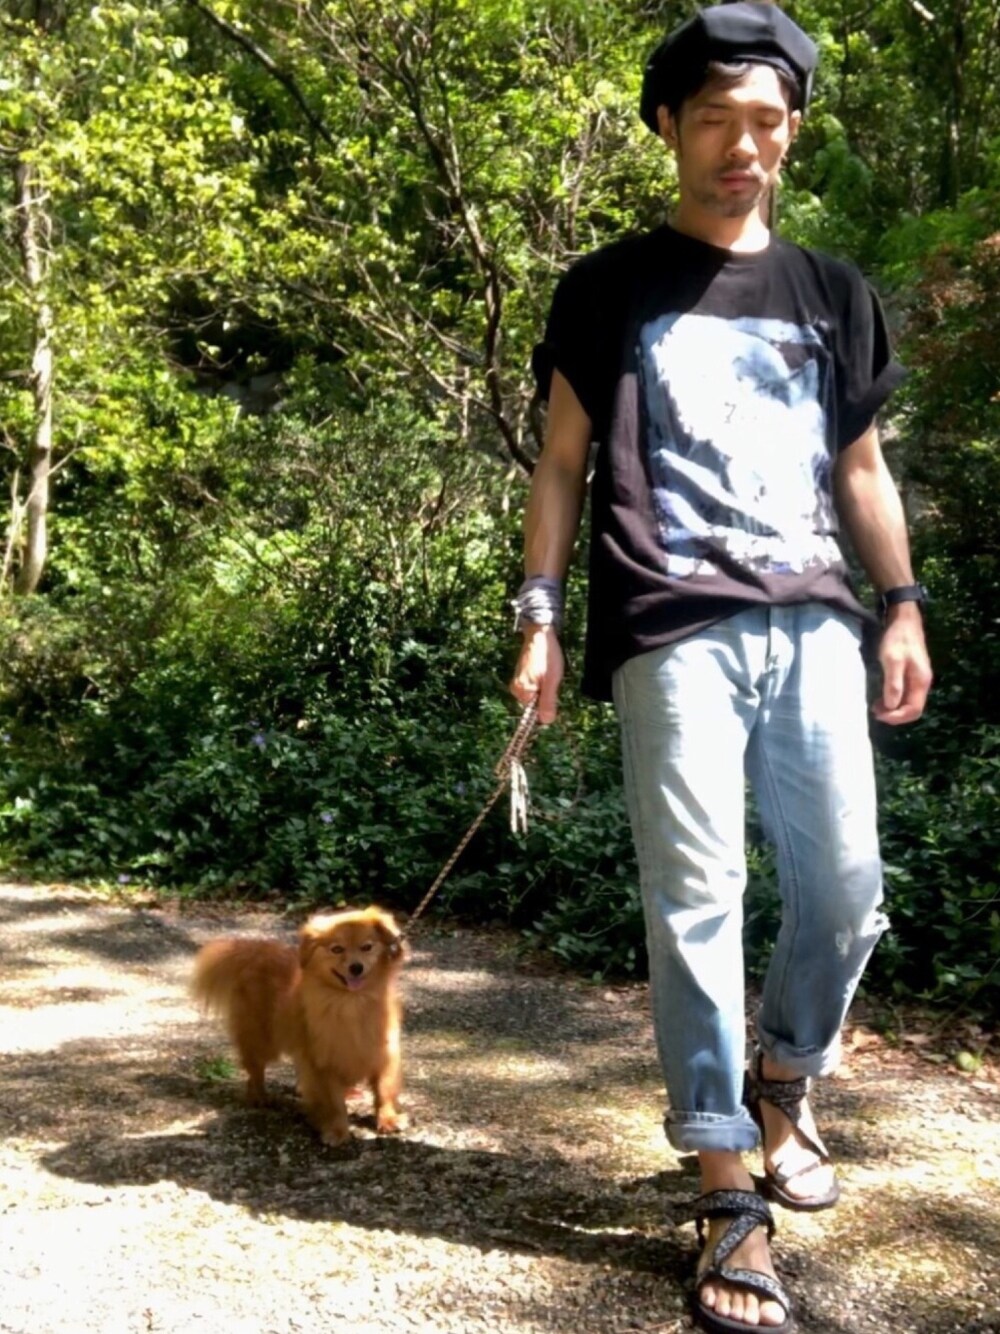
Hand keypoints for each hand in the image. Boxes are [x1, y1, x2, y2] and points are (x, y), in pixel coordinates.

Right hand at [510, 625, 563, 724]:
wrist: (540, 634)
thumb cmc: (547, 656)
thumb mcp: (552, 680)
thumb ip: (548, 701)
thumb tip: (546, 721)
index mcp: (522, 692)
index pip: (536, 712)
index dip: (548, 703)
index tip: (552, 688)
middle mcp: (516, 689)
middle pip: (535, 703)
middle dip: (546, 695)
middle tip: (551, 678)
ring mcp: (517, 682)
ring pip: (536, 694)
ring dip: (545, 687)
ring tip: (547, 672)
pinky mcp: (521, 676)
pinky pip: (533, 686)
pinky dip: (541, 681)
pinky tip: (544, 670)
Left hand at [872, 608, 932, 724]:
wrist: (904, 620)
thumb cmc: (897, 639)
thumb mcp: (892, 661)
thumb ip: (893, 684)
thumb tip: (891, 706)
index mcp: (921, 682)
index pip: (913, 710)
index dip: (897, 717)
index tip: (879, 715)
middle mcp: (923, 683)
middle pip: (912, 708)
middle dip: (894, 714)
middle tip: (875, 711)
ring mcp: (918, 678)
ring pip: (908, 701)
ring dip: (893, 707)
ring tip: (875, 705)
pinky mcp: (912, 673)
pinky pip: (905, 693)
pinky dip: (894, 698)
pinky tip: (881, 696)